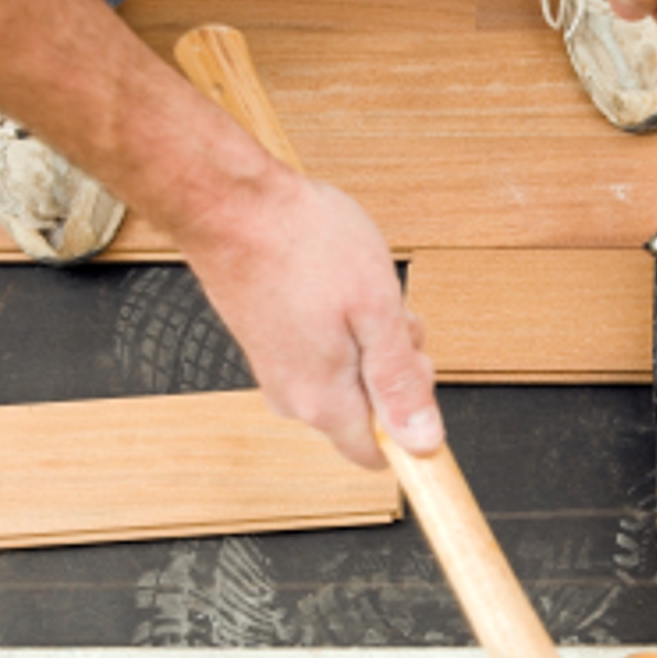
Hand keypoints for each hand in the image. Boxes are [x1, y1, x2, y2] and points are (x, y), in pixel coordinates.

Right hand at [178, 162, 442, 469]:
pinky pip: (328, 356)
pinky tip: (340, 290)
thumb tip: (423, 440)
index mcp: (323, 400)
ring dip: (372, 343)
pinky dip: (346, 329)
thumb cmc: (301, 243)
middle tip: (392, 320)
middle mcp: (294, 397)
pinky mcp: (272, 346)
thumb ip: (400, 383)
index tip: (424, 396)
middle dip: (397, 370)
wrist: (232, 202)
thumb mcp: (376, 311)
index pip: (378, 455)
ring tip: (361, 294)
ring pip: (352, 378)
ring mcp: (279, 371)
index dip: (412, 432)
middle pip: (371, 411)